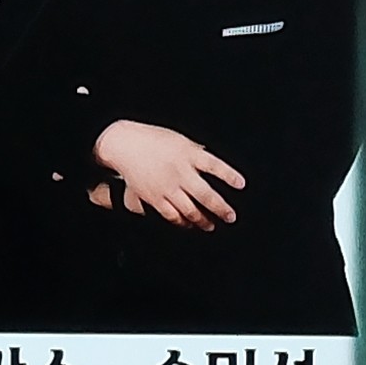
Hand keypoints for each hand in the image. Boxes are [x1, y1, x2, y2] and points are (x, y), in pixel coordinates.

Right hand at [93, 116, 245, 228]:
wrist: (124, 144)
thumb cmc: (152, 139)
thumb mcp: (179, 140)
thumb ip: (196, 152)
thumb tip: (211, 161)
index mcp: (188, 154)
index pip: (214, 165)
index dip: (229, 176)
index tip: (241, 184)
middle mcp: (179, 172)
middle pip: (205, 195)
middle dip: (221, 208)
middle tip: (231, 216)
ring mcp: (166, 187)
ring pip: (190, 210)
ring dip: (204, 220)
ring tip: (212, 225)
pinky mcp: (154, 198)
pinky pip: (172, 215)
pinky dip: (183, 222)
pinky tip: (190, 225)